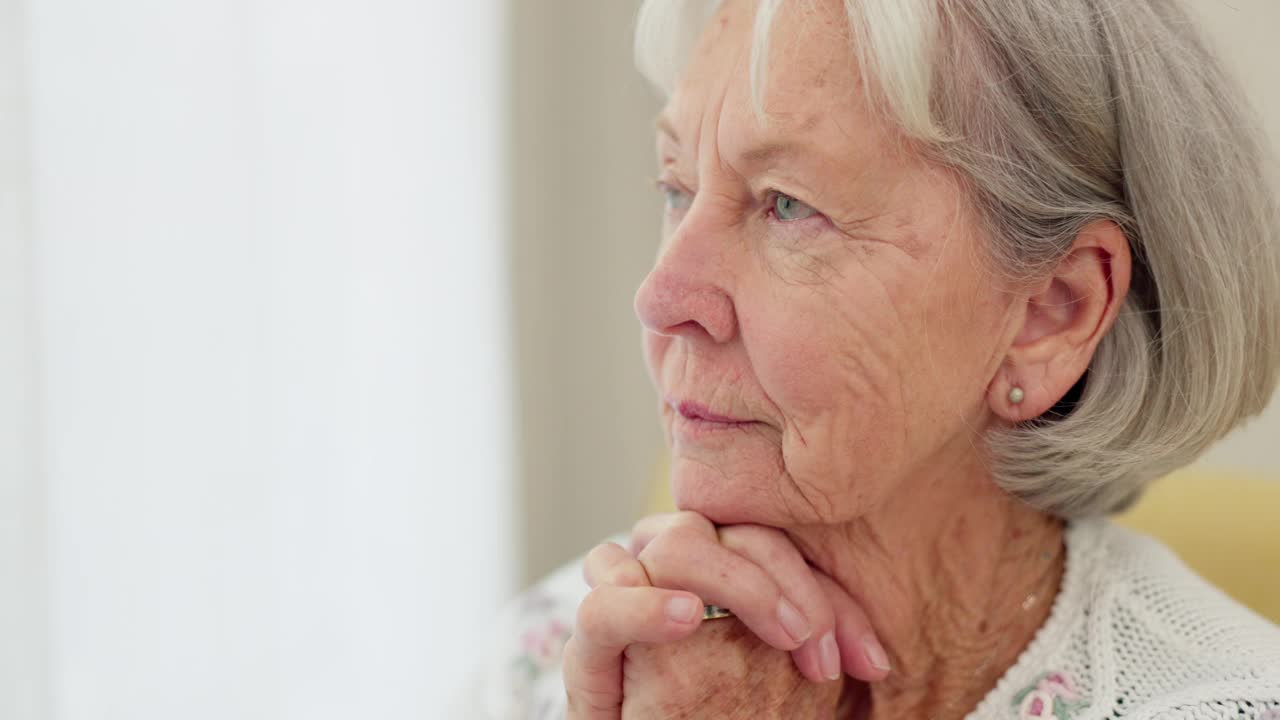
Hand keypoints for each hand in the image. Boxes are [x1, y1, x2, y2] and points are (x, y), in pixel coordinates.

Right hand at [562, 511, 888, 718]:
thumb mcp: (794, 688)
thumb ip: (821, 649)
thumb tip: (877, 662)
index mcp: (723, 564)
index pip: (777, 542)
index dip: (825, 592)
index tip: (868, 663)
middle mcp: (673, 568)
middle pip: (729, 529)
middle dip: (785, 583)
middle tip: (816, 645)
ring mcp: (627, 598)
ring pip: (673, 544)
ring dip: (733, 580)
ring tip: (781, 634)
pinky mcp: (589, 651)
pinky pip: (602, 606)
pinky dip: (642, 606)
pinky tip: (684, 617)